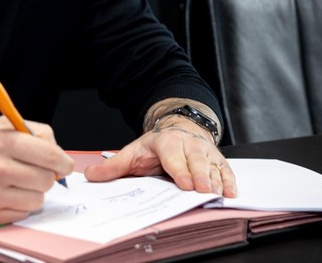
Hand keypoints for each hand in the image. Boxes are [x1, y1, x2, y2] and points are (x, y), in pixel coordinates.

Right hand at [0, 116, 74, 224]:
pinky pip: (22, 214)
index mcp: (0, 141)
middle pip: (47, 179)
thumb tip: (57, 150)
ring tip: (14, 184)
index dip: (62, 161)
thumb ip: (27, 131)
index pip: (50, 154)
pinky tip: (3, 195)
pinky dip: (18, 206)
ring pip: (37, 199)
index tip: (63, 165)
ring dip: (31, 193)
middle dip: (45, 176)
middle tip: (32, 172)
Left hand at [82, 123, 237, 197]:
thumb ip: (113, 166)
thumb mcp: (132, 152)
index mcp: (167, 143)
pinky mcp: (217, 159)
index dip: (179, 171)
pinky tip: (230, 192)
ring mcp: (205, 152)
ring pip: (212, 166)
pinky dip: (229, 180)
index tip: (184, 183)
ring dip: (217, 180)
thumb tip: (90, 175)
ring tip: (219, 193)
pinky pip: (225, 169)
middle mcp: (188, 145)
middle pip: (196, 162)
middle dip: (200, 176)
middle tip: (203, 191)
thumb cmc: (155, 145)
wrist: (178, 128)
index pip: (173, 158)